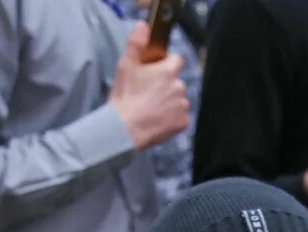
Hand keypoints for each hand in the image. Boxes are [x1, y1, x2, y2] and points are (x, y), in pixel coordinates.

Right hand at [109, 22, 190, 149]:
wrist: (124, 128)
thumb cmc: (125, 97)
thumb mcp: (126, 65)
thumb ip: (136, 43)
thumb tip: (143, 26)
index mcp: (168, 71)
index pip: (177, 60)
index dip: (166, 64)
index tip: (156, 71)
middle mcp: (179, 87)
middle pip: (176, 81)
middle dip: (166, 85)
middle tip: (148, 92)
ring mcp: (182, 105)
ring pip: (178, 99)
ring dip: (169, 102)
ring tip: (151, 107)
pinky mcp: (183, 122)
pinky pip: (180, 117)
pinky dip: (171, 118)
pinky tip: (156, 119)